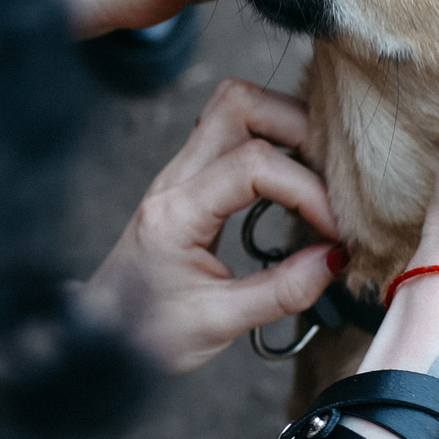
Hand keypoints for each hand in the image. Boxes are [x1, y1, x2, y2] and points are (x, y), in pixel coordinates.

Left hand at [81, 80, 345, 373]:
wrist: (102, 334)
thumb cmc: (149, 333)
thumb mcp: (220, 323)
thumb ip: (282, 291)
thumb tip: (337, 258)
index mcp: (177, 214)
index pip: (253, 165)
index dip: (308, 191)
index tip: (335, 232)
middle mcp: (175, 178)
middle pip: (240, 104)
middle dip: (300, 130)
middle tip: (334, 182)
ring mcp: (180, 172)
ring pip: (236, 105)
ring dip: (287, 125)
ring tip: (320, 175)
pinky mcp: (191, 176)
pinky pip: (233, 129)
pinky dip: (273, 137)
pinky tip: (296, 176)